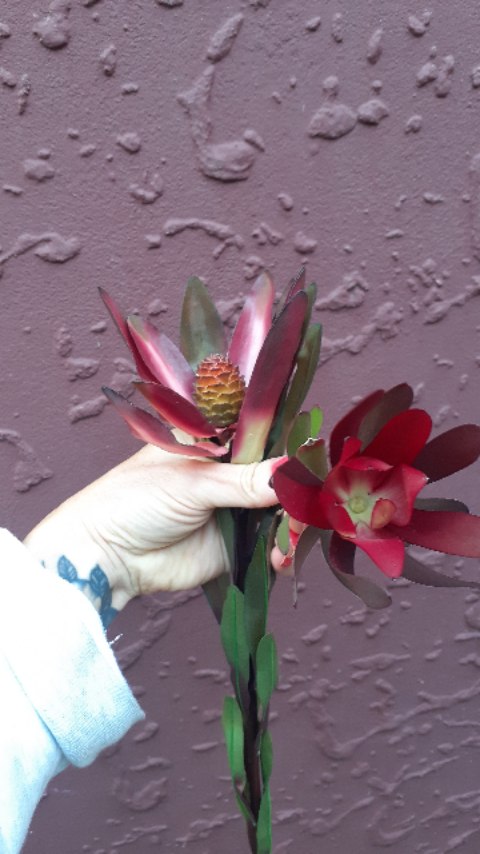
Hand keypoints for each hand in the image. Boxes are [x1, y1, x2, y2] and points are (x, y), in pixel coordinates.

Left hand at [25, 445, 281, 610]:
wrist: (107, 556)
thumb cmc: (133, 501)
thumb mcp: (190, 482)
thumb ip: (242, 480)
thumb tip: (289, 473)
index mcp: (214, 441)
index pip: (264, 434)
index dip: (289, 444)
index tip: (313, 457)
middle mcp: (230, 472)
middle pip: (279, 475)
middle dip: (298, 490)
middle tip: (305, 506)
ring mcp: (235, 508)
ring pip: (281, 511)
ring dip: (294, 523)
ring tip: (292, 536)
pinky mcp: (236, 544)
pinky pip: (271, 545)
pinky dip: (282, 551)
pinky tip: (280, 557)